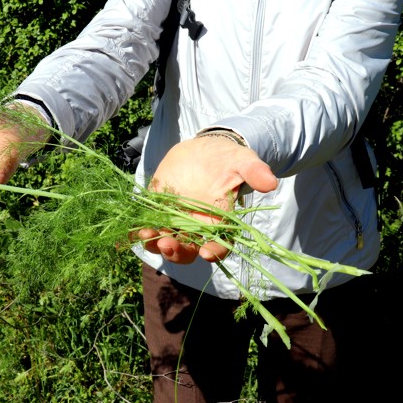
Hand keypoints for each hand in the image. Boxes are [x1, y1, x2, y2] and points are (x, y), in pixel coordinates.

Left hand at [138, 135, 277, 263]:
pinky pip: (148, 224)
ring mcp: (175, 220)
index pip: (220, 245)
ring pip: (165, 241)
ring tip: (146, 235)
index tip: (208, 253)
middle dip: (178, 252)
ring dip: (154, 243)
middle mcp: (197, 228)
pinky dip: (139, 229)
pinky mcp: (157, 209)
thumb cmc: (228, 160)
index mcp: (221, 223)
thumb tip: (270, 183)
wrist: (205, 150)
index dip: (215, 251)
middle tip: (168, 244)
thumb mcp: (243, 162)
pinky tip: (132, 230)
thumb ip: (254, 172)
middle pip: (188, 250)